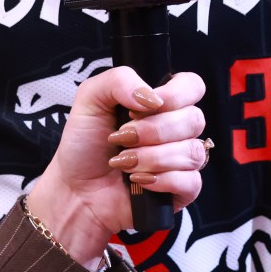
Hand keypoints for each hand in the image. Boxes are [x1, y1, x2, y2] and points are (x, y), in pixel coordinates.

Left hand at [30, 66, 207, 265]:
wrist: (75, 189)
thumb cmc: (84, 145)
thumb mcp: (90, 99)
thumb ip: (119, 80)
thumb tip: (152, 97)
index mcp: (161, 103)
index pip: (192, 86)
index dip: (175, 94)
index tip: (142, 107)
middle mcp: (176, 130)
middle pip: (195, 119)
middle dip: (154, 130)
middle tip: (123, 137)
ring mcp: (182, 161)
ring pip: (192, 152)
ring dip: (152, 157)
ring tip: (125, 162)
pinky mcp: (182, 190)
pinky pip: (191, 181)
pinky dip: (161, 180)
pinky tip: (139, 180)